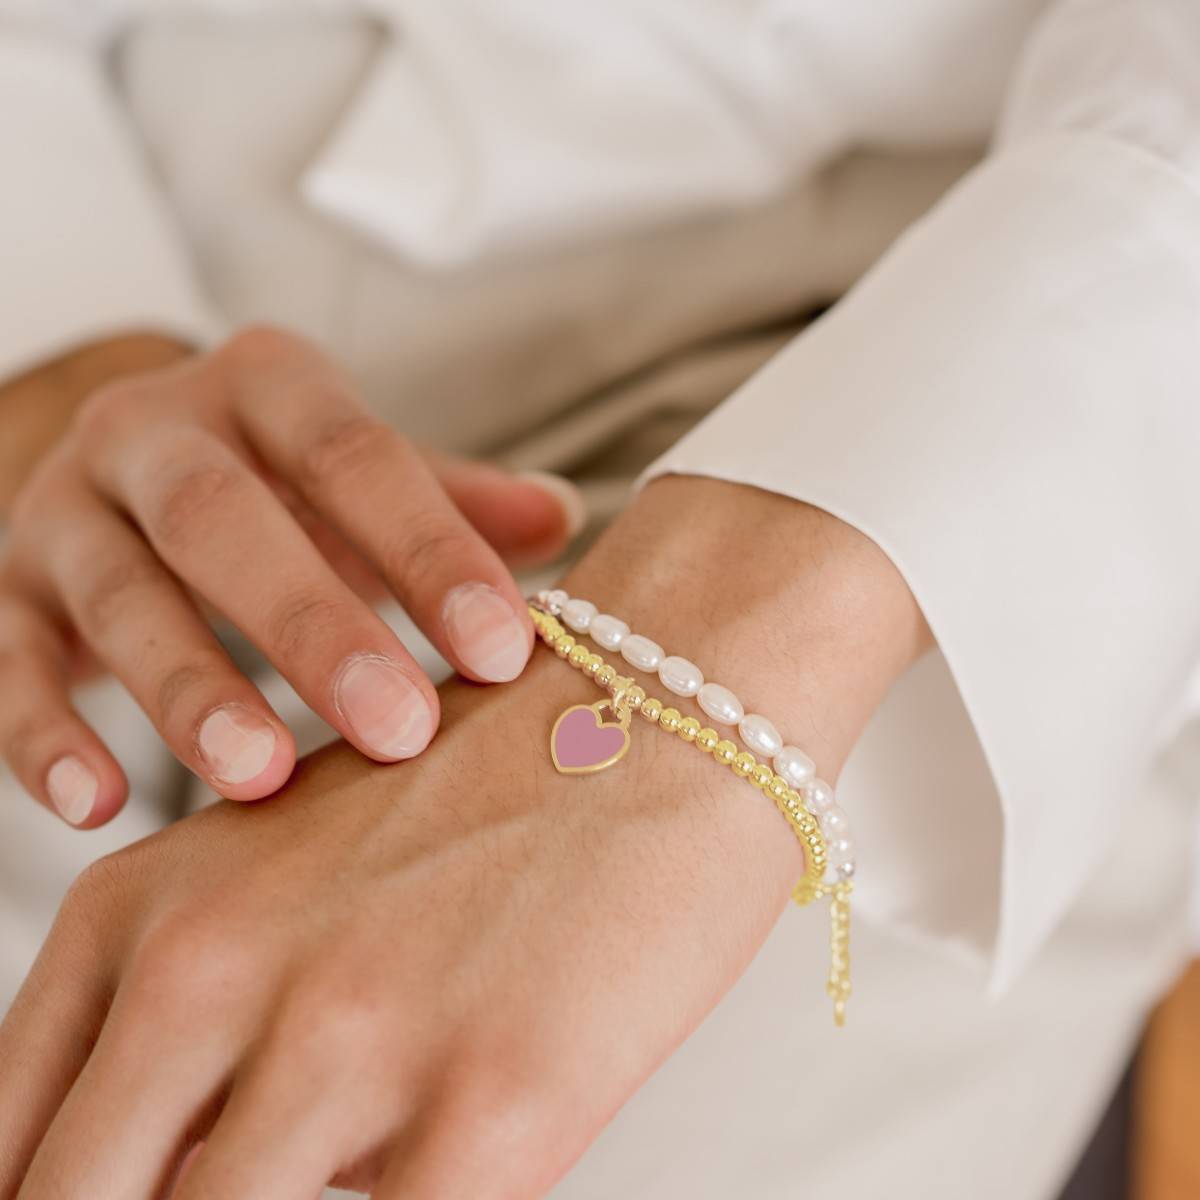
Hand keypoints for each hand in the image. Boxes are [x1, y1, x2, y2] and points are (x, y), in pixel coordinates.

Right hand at [0, 326, 581, 825]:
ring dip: (190, 690)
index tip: (503, 651)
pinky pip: (5, 659)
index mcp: (265, 385)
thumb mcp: (362, 477)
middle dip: (310, 623)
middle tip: (398, 729)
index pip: (354, 455)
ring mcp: (63, 509)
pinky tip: (96, 806)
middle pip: (224, 517)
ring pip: (119, 594)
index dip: (429, 549)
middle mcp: (153, 431)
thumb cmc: (282, 488)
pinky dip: (42, 735)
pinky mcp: (3, 590)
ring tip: (264, 776)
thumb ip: (453, 499)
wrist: (126, 467)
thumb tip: (564, 518)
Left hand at [0, 477, 927, 1197]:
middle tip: (234, 1196)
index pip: (8, 1145)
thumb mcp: (293, 865)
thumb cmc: (500, 775)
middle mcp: (212, 973)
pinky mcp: (495, 1103)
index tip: (126, 1199)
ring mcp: (350, 1039)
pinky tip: (442, 1183)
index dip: (45, 1196)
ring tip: (360, 1167)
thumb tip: (205, 1164)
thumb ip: (213, 1024)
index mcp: (146, 912)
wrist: (670, 702)